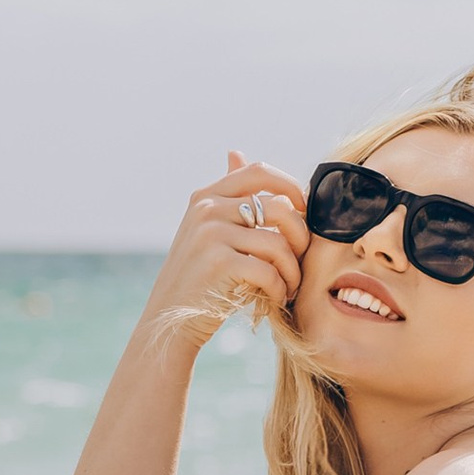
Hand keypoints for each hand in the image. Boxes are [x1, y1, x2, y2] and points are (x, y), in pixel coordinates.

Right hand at [141, 150, 308, 344]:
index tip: (303, 211)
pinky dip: (279, 289)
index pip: (258, 172)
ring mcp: (210, 235)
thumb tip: (236, 153)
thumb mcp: (208, 229)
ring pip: (278, 243)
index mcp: (206, 197)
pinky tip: (275, 298)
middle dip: (300, 235)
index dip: (290, 186)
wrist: (170, 321)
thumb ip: (228, 196)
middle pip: (279, 206)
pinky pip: (269, 271)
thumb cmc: (199, 278)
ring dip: (293, 270)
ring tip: (289, 286)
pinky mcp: (218, 263)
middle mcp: (206, 209)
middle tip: (300, 260)